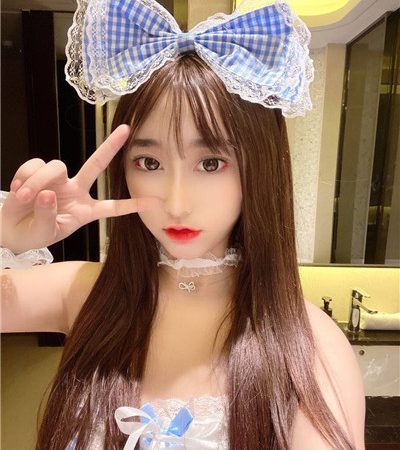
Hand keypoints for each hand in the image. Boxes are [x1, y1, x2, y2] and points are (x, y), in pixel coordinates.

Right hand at [0, 124, 160, 253]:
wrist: (11, 230)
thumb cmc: (33, 234)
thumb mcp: (45, 233)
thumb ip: (47, 217)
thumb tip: (47, 194)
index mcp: (85, 211)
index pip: (112, 207)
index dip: (132, 205)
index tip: (155, 202)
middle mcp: (76, 191)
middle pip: (96, 164)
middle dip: (111, 146)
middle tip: (127, 129)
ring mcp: (58, 180)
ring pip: (56, 166)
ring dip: (38, 180)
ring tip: (25, 198)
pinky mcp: (38, 172)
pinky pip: (34, 165)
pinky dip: (24, 177)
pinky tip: (19, 190)